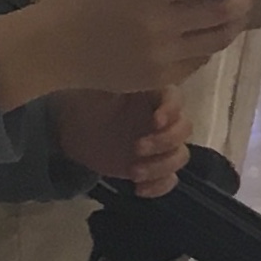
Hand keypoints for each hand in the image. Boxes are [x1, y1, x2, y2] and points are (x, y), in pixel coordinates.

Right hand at [0, 0, 252, 106]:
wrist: (56, 48)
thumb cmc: (88, 1)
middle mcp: (158, 25)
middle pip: (219, 12)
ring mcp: (162, 56)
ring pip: (217, 39)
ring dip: (235, 24)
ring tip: (238, 12)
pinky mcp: (162, 79)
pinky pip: (200, 59)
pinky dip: (211, 44)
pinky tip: (209, 33)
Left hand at [54, 90, 189, 194]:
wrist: (77, 131)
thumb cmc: (90, 105)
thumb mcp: (102, 90)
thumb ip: (118, 81)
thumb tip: (127, 71)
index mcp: (155, 97)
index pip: (176, 99)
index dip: (172, 110)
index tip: (156, 121)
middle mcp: (166, 121)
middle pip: (184, 130)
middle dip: (164, 142)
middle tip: (136, 149)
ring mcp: (163, 147)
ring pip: (180, 157)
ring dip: (160, 166)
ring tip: (133, 173)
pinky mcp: (155, 168)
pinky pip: (170, 179)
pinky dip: (159, 186)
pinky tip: (139, 190)